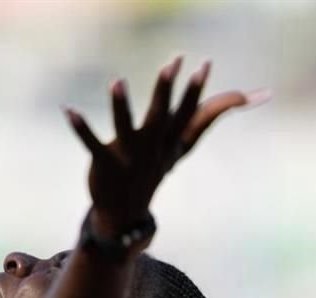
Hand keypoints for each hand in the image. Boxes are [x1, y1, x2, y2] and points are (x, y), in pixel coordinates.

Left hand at [65, 58, 268, 234]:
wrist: (124, 216)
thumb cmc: (152, 171)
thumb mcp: (180, 147)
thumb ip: (205, 119)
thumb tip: (246, 98)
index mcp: (169, 142)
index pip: (186, 113)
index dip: (194, 90)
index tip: (204, 65)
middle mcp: (151, 148)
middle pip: (160, 116)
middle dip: (165, 90)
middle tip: (171, 64)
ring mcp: (128, 157)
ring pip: (125, 128)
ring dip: (120, 105)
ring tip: (117, 82)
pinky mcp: (104, 164)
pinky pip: (92, 144)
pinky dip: (80, 128)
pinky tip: (68, 110)